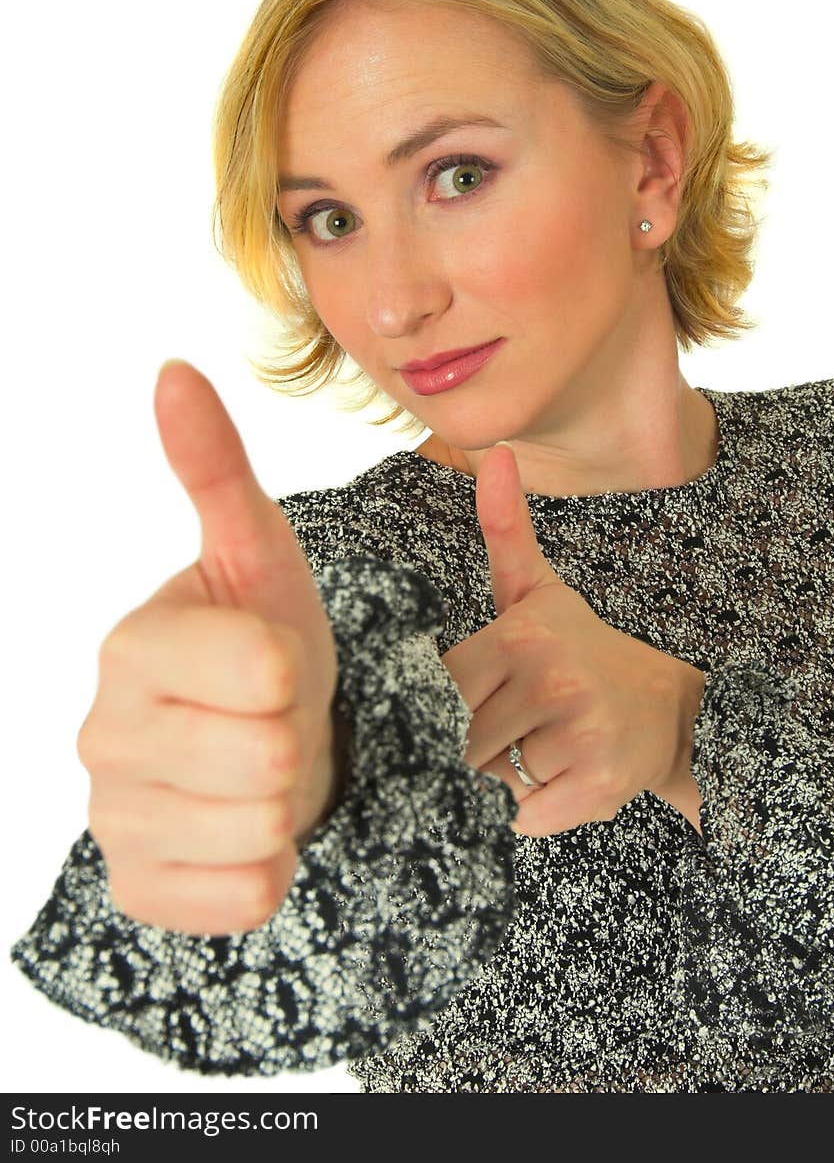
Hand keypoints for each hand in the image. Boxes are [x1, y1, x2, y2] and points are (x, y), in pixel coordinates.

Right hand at [76, 359, 342, 934]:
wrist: (256, 737)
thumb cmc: (264, 638)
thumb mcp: (256, 553)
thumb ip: (216, 469)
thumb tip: (174, 371)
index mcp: (132, 645)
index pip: (268, 669)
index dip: (296, 668)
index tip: (269, 662)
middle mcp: (102, 735)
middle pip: (272, 753)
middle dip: (297, 736)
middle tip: (269, 720)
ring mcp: (114, 819)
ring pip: (265, 828)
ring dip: (288, 801)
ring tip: (259, 769)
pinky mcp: (141, 889)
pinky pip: (249, 896)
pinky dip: (269, 864)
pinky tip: (241, 823)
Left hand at [440, 443, 705, 837]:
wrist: (670, 711)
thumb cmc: (584, 650)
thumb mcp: (539, 591)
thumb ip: (504, 530)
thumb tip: (493, 455)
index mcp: (521, 636)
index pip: (441, 691)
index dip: (460, 700)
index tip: (495, 689)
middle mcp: (551, 682)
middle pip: (460, 740)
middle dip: (481, 744)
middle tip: (523, 723)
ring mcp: (578, 736)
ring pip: (491, 782)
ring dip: (509, 779)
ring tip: (547, 746)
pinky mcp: (598, 787)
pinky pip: (524, 818)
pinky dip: (536, 811)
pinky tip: (563, 778)